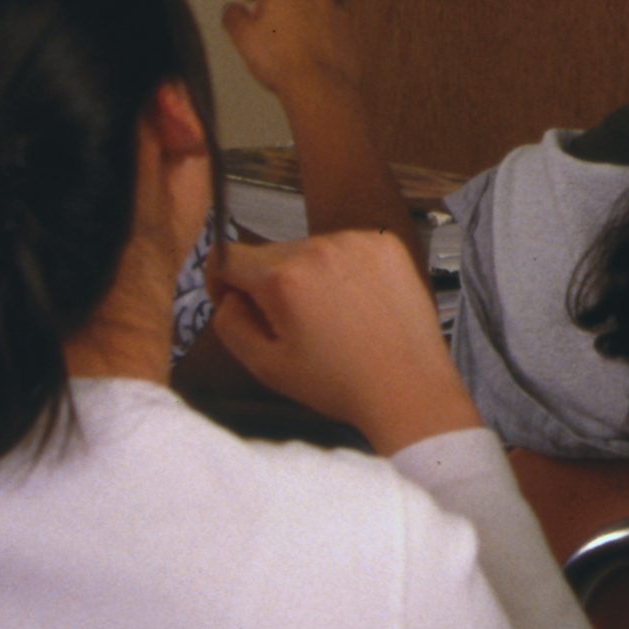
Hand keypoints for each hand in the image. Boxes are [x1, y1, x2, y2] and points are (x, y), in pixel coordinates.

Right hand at [204, 232, 475, 453]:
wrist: (407, 387)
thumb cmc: (337, 383)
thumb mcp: (264, 365)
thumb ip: (229, 323)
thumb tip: (229, 295)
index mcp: (283, 276)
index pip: (227, 256)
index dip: (221, 282)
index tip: (235, 303)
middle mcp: (320, 246)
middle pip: (270, 254)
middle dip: (269, 284)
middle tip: (294, 324)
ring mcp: (358, 240)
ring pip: (309, 250)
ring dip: (308, 275)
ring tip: (332, 318)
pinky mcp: (387, 243)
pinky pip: (346, 248)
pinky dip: (344, 269)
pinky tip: (358, 304)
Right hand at [221, 0, 358, 104]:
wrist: (318, 85)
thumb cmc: (280, 59)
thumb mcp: (242, 36)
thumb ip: (233, 16)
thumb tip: (231, 9)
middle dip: (276, 0)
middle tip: (263, 21)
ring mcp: (335, 8)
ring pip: (312, 5)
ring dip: (298, 15)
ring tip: (284, 39)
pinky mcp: (347, 28)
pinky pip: (328, 23)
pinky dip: (316, 30)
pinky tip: (305, 50)